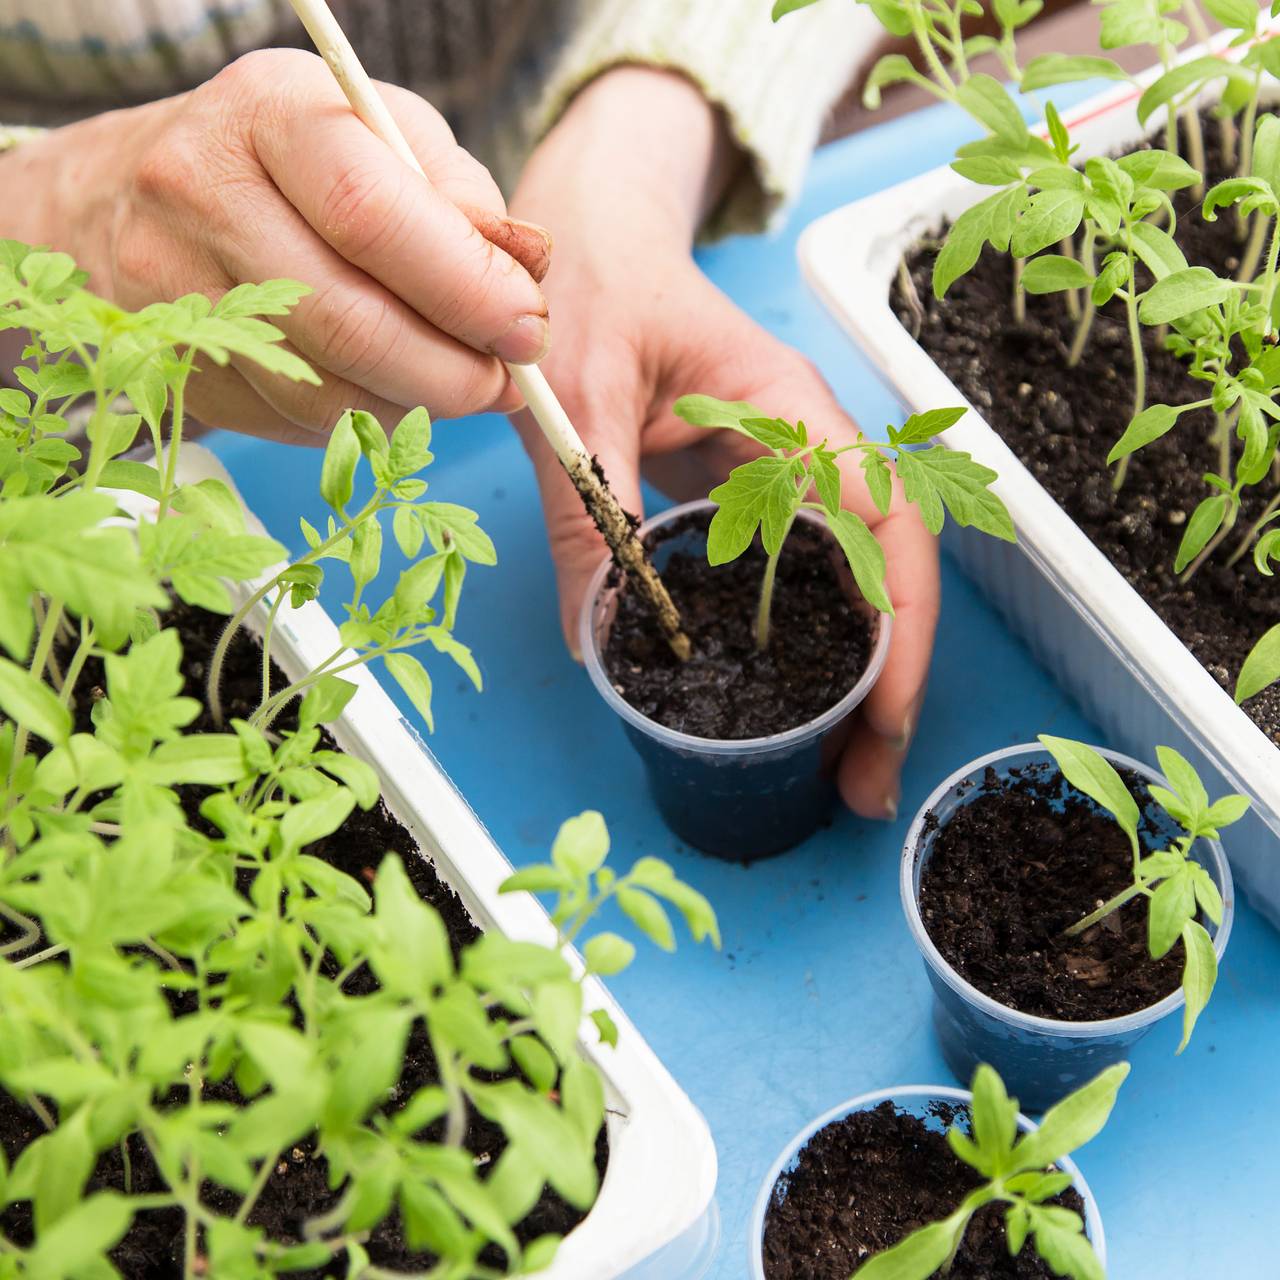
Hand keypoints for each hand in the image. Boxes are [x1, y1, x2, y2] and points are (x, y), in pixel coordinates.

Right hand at [0, 48, 552, 442]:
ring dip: (416, 409)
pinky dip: (363, 422)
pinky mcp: (174, 367)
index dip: (466, 287)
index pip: (373, 212)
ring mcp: (173, 290)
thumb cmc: (292, 162)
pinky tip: (385, 390)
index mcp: (270, 114)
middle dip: (455, 372)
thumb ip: (463, 200)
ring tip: (460, 386)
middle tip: (507, 383)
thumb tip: (529, 271)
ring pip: (324, 391)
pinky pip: (293, 423)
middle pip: (349, 321)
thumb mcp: (383, 138)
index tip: (527, 327)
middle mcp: (202, 195)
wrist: (127, 198)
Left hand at [510, 68, 938, 819]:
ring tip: (838, 772)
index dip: (898, 622)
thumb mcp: (576, 394)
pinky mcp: (740, 503)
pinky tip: (781, 706)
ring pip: (840, 588)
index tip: (887, 711)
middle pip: (879, 575)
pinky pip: (784, 583)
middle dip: (887, 682)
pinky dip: (794, 650)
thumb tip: (594, 639)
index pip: (881, 523)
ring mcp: (778, 480)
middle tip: (864, 784)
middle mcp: (805, 450)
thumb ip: (588, 508)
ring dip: (847, 679)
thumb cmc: (592, 286)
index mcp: (792, 410)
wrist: (583, 243)